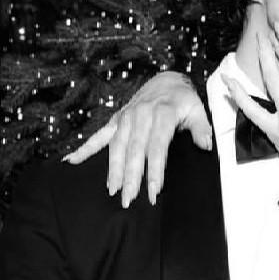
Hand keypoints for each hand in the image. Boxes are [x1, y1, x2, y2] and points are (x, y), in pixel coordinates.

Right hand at [63, 71, 211, 206]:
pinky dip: (85, 149)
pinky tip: (71, 162)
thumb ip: (201, 127)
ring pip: (116, 146)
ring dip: (113, 169)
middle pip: (134, 151)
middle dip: (131, 177)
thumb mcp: (198, 109)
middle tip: (129, 200)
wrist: (167, 79)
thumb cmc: (184, 99)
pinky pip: (99, 136)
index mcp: (162, 114)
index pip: (157, 147)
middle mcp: (140, 116)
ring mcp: (126, 118)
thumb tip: (206, 145)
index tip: (153, 191)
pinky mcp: (116, 119)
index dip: (154, 170)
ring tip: (112, 190)